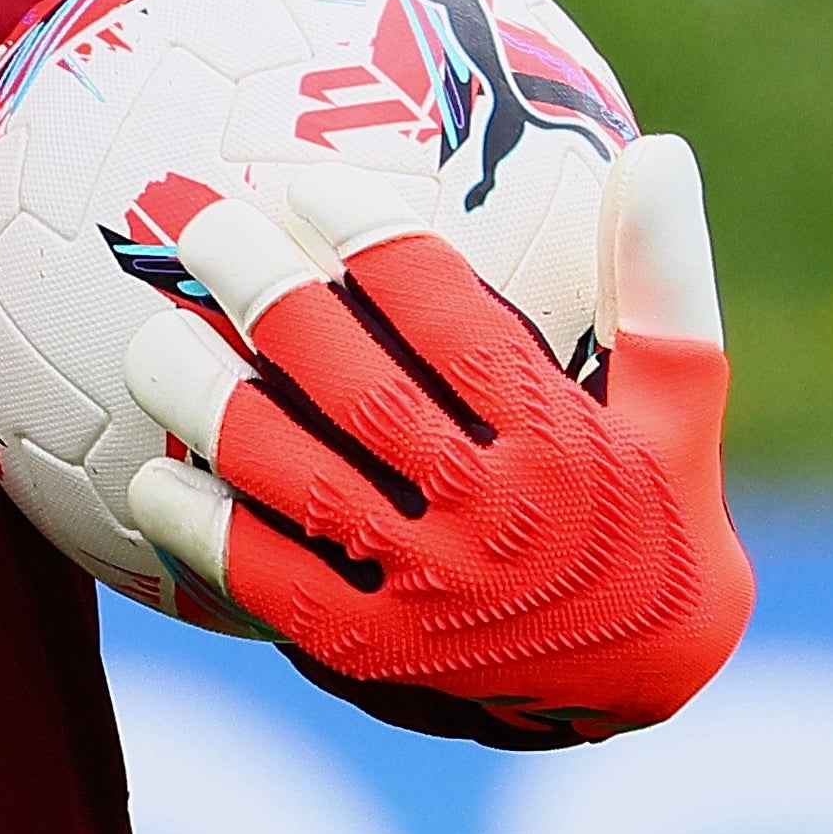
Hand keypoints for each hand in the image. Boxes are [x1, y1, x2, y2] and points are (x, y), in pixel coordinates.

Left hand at [118, 134, 751, 748]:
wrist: (649, 684)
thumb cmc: (656, 508)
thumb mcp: (680, 400)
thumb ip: (663, 279)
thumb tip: (659, 149)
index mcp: (564, 446)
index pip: (456, 329)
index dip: (379, 252)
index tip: (312, 187)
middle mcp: (495, 521)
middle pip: (363, 397)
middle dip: (275, 305)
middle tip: (205, 231)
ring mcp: (432, 596)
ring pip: (307, 487)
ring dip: (220, 410)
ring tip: (154, 340)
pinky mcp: (378, 656)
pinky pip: (276, 586)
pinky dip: (209, 534)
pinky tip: (152, 479)